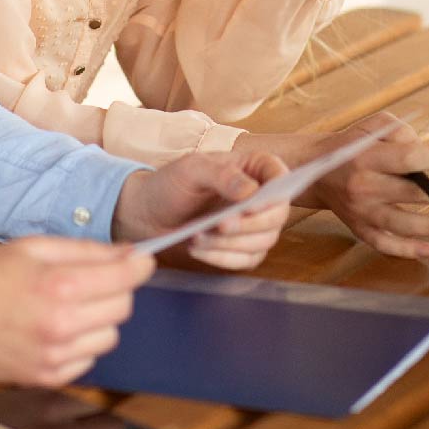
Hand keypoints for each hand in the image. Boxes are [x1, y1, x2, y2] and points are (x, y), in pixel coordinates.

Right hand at [0, 236, 153, 384]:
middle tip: (93, 280)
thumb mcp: (32, 248)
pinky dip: (81, 343)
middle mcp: (61, 325)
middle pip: (123, 307)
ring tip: (69, 306)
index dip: (140, 265)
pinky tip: (56, 328)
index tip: (142, 260)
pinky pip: (88, 359)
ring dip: (99, 318)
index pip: (126, 278)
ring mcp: (54, 356)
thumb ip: (85, 250)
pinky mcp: (46, 377)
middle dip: (116, 289)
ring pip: (110, 336)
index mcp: (59, 286)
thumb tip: (127, 253)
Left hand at [112, 151, 291, 269]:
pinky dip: (223, 258)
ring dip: (231, 243)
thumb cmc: (172, 183)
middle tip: (221, 225)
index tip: (254, 204)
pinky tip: (197, 249)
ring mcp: (254, 225)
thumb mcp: (192, 170)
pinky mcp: (243, 249)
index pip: (280, 175)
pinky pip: (246, 260)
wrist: (149, 212)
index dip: (276, 191)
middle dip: (249, 224)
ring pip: (263, 241)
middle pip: (277, 215)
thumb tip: (251, 191)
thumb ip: (222, 175)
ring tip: (197, 236)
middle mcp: (260, 197)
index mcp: (254, 168)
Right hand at [251, 114, 428, 258]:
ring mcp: (360, 210)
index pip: (408, 158)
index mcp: (368, 156)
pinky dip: (404, 249)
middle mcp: (364, 185)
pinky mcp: (358, 228)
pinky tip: (428, 249)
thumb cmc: (352, 144)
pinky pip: (382, 243)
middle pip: (413, 192)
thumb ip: (400, 131)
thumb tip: (428, 152)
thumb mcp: (372, 125)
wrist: (313, 170)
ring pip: (400, 223)